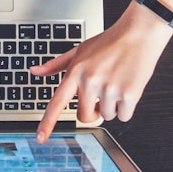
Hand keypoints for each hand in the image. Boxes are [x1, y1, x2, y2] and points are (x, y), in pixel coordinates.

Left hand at [30, 3, 172, 141]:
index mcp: (76, 71)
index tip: (40, 137)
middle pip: (84, 116)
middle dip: (92, 110)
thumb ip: (56, 65)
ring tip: (115, 82)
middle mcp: (90, 81)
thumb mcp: (79, 50)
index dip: (48, 122)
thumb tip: (34, 71)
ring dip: (111, 106)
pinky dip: (126, 107)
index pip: (57, 102)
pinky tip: (127, 87)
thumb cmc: (108, 42)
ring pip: (106, 116)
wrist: (137, 34)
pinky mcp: (129, 94)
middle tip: (100, 93)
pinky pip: (124, 116)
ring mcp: (109, 89)